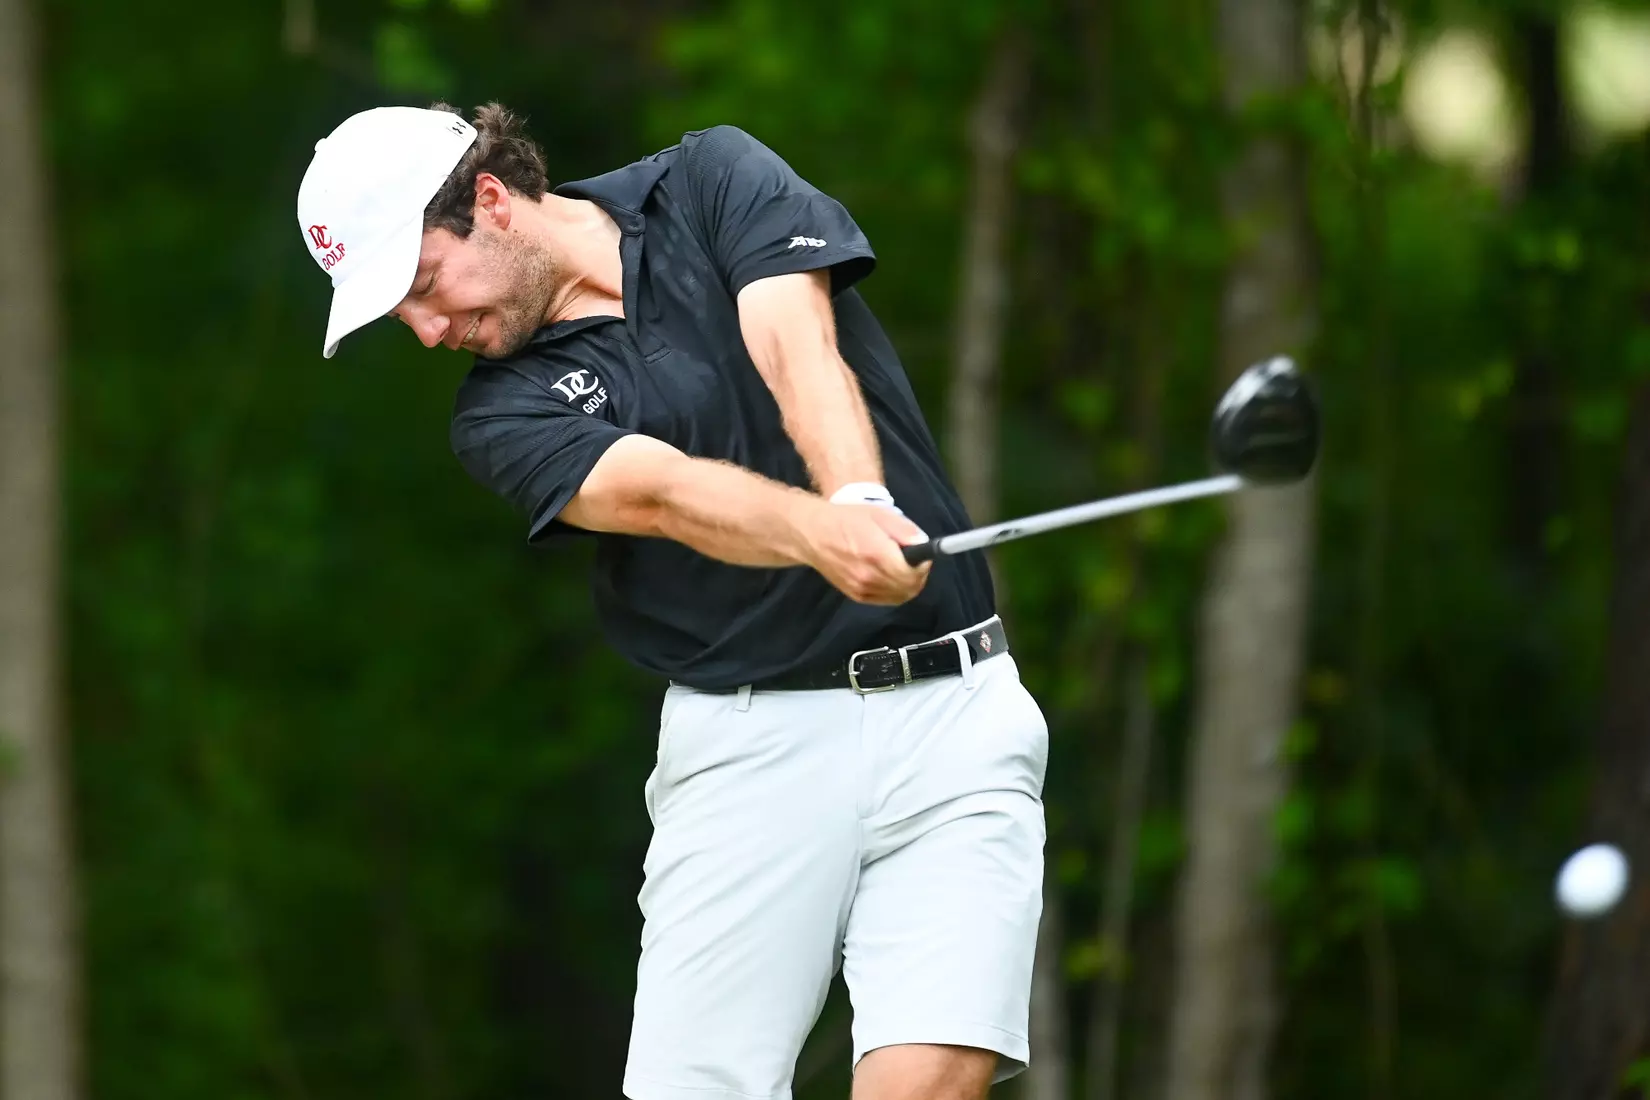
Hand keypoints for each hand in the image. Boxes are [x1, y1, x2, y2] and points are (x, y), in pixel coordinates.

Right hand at [800, 501, 931, 604]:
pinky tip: (891, 576)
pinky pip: (887, 599)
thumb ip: (904, 530)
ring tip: (903, 567)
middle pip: (909, 587)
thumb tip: (923, 543)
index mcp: (876, 554)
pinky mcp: (857, 596)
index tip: (924, 553)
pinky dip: (896, 590)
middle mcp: (869, 577)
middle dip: (918, 575)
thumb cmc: (846, 519)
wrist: (813, 535)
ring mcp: (862, 589)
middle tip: (916, 560)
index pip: (912, 572)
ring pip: (900, 596)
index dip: (923, 564)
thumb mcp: (879, 514)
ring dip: (908, 583)